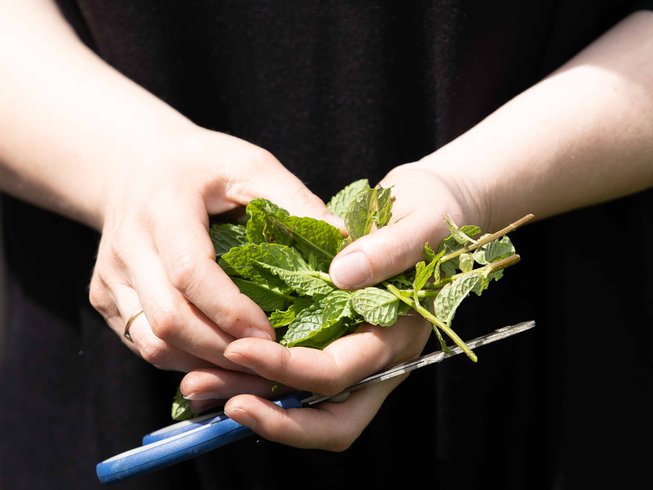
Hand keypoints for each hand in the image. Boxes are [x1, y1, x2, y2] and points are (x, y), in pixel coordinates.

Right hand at [88, 127, 338, 371]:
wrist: (134, 165)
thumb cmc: (202, 165)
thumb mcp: (251, 164)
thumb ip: (294, 200)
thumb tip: (345, 244)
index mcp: (163, 207)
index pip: (190, 272)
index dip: (231, 310)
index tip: (271, 332)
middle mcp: (127, 245)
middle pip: (169, 319)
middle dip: (223, 350)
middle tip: (269, 360)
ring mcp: (108, 276)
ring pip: (152, 342)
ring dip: (203, 362)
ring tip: (249, 364)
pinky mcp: (104, 297)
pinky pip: (142, 342)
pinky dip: (182, 358)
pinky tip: (219, 354)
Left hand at [181, 161, 483, 448]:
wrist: (432, 212)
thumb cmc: (433, 214)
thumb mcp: (421, 223)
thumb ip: (391, 250)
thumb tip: (343, 274)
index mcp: (397, 337)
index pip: (339, 373)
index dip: (289, 369)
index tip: (239, 348)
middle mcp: (377, 361)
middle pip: (324, 417)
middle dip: (265, 414)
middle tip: (204, 389)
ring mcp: (357, 358)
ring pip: (306, 407)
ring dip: (252, 401)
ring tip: (195, 384)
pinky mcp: (336, 344)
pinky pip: (297, 381)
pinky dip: (258, 381)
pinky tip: (216, 364)